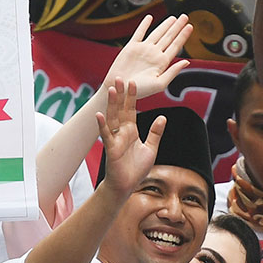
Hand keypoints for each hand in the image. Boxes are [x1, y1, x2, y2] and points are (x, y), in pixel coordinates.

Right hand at [95, 80, 164, 195]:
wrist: (127, 185)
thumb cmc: (137, 168)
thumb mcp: (151, 148)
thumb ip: (156, 133)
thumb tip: (163, 117)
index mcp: (131, 131)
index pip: (131, 110)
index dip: (132, 97)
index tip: (133, 82)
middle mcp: (122, 132)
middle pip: (121, 110)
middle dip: (121, 94)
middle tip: (120, 77)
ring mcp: (115, 139)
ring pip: (113, 118)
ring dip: (112, 104)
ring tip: (111, 89)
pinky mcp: (111, 149)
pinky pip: (106, 135)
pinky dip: (102, 125)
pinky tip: (100, 114)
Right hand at [102, 14, 192, 98]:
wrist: (121, 88)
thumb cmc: (140, 90)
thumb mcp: (160, 84)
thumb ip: (173, 72)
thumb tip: (187, 62)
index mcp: (162, 63)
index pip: (175, 46)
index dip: (183, 36)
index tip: (190, 26)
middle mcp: (154, 54)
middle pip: (169, 37)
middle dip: (177, 27)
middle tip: (185, 16)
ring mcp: (144, 49)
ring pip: (157, 33)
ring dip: (165, 25)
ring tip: (174, 18)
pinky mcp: (132, 47)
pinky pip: (139, 33)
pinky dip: (144, 25)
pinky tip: (149, 18)